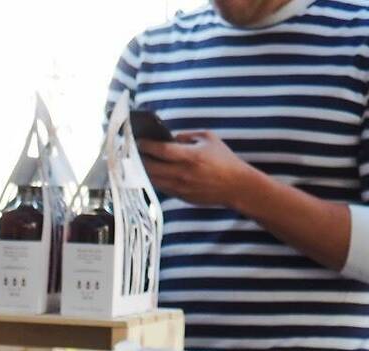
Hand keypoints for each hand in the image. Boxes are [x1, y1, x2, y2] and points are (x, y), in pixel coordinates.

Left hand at [137, 131, 255, 207]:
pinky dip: (153, 180)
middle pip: (151, 167)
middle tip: (131, 151)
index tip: (137, 140)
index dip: (146, 145)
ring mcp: (181, 187)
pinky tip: (149, 172)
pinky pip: (161, 188)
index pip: (160, 150)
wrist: (236, 186)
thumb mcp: (208, 138)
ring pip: (153, 180)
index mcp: (190, 156)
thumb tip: (169, 138)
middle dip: (139, 158)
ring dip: (143, 171)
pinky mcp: (181, 197)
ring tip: (136, 161)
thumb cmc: (224, 160)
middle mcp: (182, 173)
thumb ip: (187, 136)